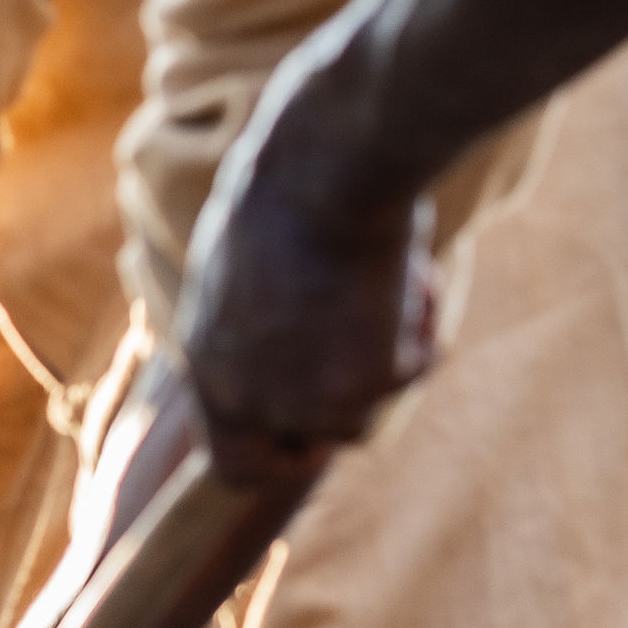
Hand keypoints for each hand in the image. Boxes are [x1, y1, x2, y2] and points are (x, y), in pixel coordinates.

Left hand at [175, 89, 435, 500]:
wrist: (329, 163)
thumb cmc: (295, 179)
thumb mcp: (254, 257)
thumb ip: (264, 319)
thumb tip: (297, 329)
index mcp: (206, 358)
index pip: (229, 457)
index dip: (273, 453)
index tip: (311, 433)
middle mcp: (242, 394)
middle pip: (287, 464)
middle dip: (333, 429)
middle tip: (373, 382)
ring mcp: (297, 399)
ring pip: (361, 417)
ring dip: (388, 356)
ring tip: (396, 280)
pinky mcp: (356, 388)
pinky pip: (410, 375)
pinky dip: (421, 328)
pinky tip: (415, 272)